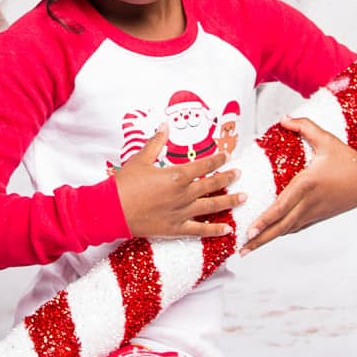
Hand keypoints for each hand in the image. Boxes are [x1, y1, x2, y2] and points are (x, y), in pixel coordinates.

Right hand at [114, 129, 246, 242]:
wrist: (112, 211)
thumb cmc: (124, 185)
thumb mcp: (140, 159)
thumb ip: (155, 142)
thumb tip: (164, 126)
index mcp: (177, 175)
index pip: (204, 165)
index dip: (217, 160)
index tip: (227, 157)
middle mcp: (184, 194)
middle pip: (212, 185)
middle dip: (228, 178)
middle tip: (240, 174)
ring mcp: (182, 213)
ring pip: (212, 206)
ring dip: (229, 201)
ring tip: (244, 198)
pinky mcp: (176, 229)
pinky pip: (200, 230)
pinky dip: (215, 231)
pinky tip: (228, 230)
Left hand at [237, 114, 356, 256]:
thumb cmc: (348, 160)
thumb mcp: (326, 139)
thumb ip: (304, 126)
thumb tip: (284, 118)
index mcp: (307, 184)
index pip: (282, 206)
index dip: (265, 220)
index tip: (250, 230)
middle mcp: (309, 202)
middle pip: (281, 225)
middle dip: (260, 239)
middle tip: (241, 249)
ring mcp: (314, 212)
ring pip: (287, 229)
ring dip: (267, 239)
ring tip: (248, 248)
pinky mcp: (318, 216)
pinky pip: (296, 227)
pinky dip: (281, 232)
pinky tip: (269, 236)